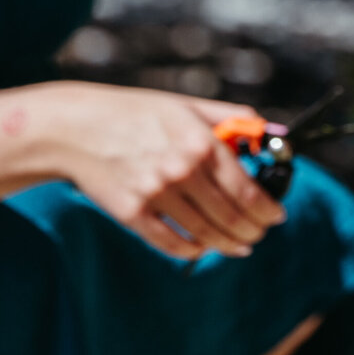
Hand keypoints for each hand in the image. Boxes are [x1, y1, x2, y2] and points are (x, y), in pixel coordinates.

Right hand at [40, 83, 285, 260]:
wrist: (77, 128)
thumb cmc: (135, 112)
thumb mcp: (184, 105)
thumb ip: (226, 117)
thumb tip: (262, 129)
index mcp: (200, 142)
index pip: (246, 190)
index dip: (267, 209)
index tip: (276, 216)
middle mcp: (182, 170)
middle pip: (231, 217)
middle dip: (252, 231)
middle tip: (259, 234)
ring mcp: (156, 194)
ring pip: (205, 234)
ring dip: (228, 245)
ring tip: (239, 246)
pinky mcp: (132, 214)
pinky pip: (170, 242)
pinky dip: (191, 249)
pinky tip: (201, 247)